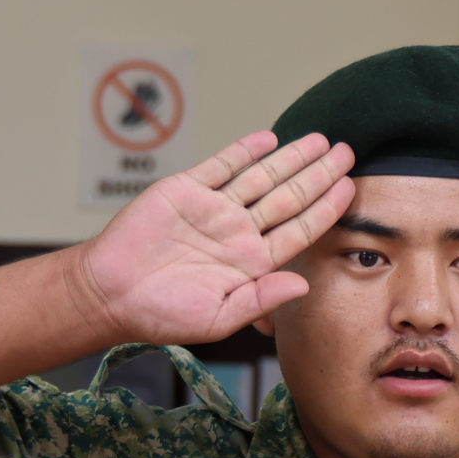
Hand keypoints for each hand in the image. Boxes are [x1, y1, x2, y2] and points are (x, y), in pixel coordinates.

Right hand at [72, 131, 354, 347]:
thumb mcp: (219, 318)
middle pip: (289, 197)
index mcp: (253, 263)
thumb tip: (303, 284)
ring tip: (320, 140)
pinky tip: (269, 139)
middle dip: (319, 174)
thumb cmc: (161, 314)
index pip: (300, 230)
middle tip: (347, 152)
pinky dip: (243, 151)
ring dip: (291, 158)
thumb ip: (261, 300)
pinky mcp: (185, 191)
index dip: (326, 208)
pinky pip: (220, 166)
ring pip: (261, 177)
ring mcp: (214, 209)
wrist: (109, 294)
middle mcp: (239, 232)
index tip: (349, 189)